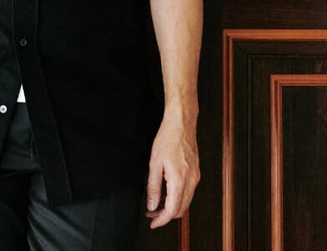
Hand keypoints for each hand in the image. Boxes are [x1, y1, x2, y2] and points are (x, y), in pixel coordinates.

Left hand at [145, 112, 199, 228]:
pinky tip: (167, 193)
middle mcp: (190, 182)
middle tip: (151, 213)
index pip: (171, 211)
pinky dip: (178, 198)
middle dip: (165, 216)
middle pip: (180, 210)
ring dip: (171, 207)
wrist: (181, 124)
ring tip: (157, 204)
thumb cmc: (168, 139)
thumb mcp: (154, 163)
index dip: (161, 220)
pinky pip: (188, 192)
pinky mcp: (195, 173)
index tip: (152, 222)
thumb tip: (152, 205)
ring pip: (185, 202)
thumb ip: (153, 187)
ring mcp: (195, 177)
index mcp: (179, 181)